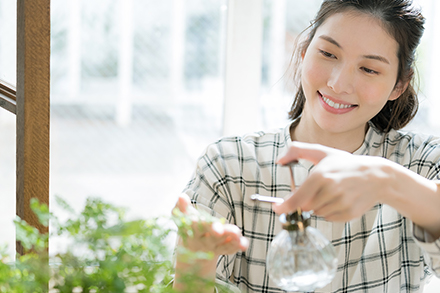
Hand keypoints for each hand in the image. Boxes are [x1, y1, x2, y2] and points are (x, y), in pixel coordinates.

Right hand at [173, 194, 248, 256]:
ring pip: (222, 244)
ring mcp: (213, 248)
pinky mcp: (222, 250)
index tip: (195, 219)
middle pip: (210, 237)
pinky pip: (230, 249)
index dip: (195, 223)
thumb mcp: (183, 218)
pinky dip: (237, 246)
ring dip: (230, 238)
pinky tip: (244, 243)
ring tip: (237, 232)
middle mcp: (202, 242)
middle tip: (219, 229)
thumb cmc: (189, 228)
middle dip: (215, 232)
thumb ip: (182, 207)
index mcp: (192, 233)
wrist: (192, 253)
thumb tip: (181, 196)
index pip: (194, 227)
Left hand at [273, 141, 394, 221]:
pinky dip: (329, 211)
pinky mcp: (349, 214)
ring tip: (332, 192)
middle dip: (306, 201)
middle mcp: (331, 191)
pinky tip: (339, 199)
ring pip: (317, 213)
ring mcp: (341, 203)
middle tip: (316, 190)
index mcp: (321, 176)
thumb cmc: (345, 164)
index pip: (297, 199)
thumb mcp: (322, 152)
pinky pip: (329, 218)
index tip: (278, 208)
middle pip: (305, 207)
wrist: (376, 176)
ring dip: (318, 206)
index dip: (285, 206)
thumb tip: (279, 160)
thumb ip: (297, 150)